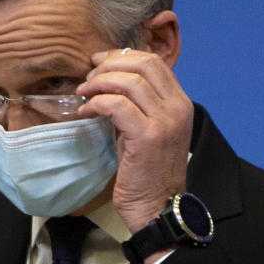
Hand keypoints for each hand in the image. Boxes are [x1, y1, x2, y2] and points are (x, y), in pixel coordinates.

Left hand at [76, 48, 193, 234]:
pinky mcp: (147, 137)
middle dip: (110, 65)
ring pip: (129, 82)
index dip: (122, 56)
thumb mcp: (149, 131)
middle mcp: (177, 108)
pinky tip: (86, 112)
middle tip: (89, 77)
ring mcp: (165, 122)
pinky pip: (117, 106)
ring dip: (100, 83)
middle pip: (143, 64)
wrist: (158, 207)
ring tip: (84, 94)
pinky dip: (97, 103)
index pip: (154, 62)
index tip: (99, 62)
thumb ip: (139, 105)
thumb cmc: (148, 172)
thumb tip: (110, 82)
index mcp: (180, 103)